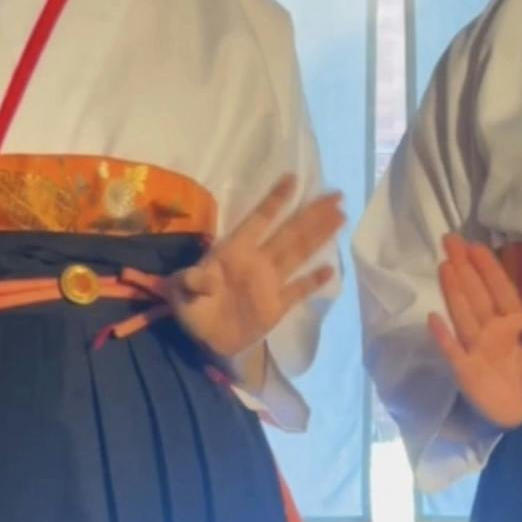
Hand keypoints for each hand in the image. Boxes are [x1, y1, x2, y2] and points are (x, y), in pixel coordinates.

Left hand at [170, 175, 342, 361]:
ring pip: (299, 254)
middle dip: (312, 213)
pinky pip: (298, 291)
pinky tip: (330, 269)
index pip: (259, 220)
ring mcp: (270, 283)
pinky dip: (313, 281)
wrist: (200, 343)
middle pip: (290, 232)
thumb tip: (205, 277)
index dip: (275, 200)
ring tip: (341, 217)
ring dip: (319, 235)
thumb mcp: (181, 291)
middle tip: (336, 195)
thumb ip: (193, 280)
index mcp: (235, 251)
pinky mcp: (276, 307)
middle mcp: (258, 261)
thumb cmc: (189, 310)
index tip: (293, 179)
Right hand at [429, 237, 521, 428]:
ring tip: (445, 267)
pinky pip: (453, 351)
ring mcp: (476, 348)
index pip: (500, 289)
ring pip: (464, 315)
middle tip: (450, 241)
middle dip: (465, 267)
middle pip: (477, 294)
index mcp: (514, 321)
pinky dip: (443, 338)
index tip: (475, 245)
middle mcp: (491, 329)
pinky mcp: (466, 371)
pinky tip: (433, 319)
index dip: (488, 267)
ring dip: (454, 292)